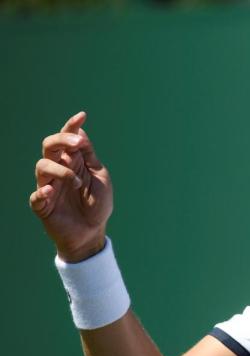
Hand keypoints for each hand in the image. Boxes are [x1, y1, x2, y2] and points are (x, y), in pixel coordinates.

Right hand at [29, 111, 113, 262]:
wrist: (93, 232)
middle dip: (61, 140)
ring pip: (41, 166)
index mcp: (73, 162)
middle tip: (78, 144)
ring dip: (60, 170)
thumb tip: (81, 133)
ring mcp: (49, 186)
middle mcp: (58, 170)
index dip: (72, 126)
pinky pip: (36, 195)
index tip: (82, 116)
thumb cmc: (97, 203)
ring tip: (76, 182)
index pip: (68, 139)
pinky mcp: (43, 204)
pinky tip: (52, 191)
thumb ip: (89, 157)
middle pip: (49, 146)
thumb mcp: (99, 177)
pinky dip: (43, 191)